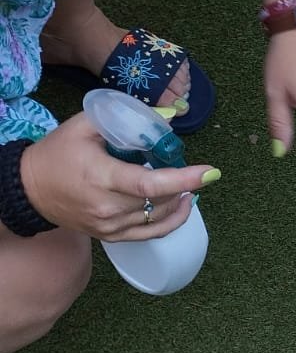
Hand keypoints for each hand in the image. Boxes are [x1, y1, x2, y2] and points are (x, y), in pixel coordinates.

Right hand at [19, 111, 215, 240]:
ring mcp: (110, 227)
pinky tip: (181, 204)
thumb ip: (127, 118)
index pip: (150, 184)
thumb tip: (169, 115)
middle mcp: (108, 208)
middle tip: (192, 168)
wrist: (29, 189)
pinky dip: (172, 219)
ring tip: (188, 184)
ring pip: (159, 217)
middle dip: (183, 183)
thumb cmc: (57, 153)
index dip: (183, 179)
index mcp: (101, 178)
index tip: (210, 172)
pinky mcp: (111, 237)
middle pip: (160, 199)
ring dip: (180, 200)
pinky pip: (151, 233)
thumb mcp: (86, 125)